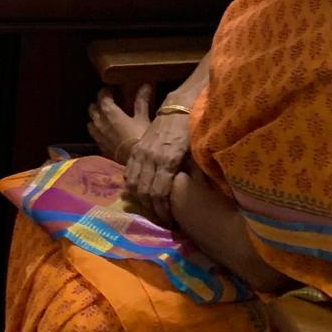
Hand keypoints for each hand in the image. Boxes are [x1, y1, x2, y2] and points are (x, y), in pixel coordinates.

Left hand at [87, 83, 151, 166]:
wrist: (138, 163)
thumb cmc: (141, 138)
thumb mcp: (143, 118)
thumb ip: (141, 101)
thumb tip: (145, 85)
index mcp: (109, 112)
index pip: (102, 96)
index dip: (106, 91)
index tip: (112, 90)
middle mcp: (100, 122)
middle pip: (93, 107)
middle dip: (99, 103)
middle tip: (109, 103)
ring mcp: (98, 135)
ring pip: (91, 121)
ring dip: (96, 117)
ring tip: (105, 117)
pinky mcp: (100, 146)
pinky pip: (95, 135)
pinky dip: (98, 131)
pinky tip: (107, 132)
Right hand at [124, 108, 193, 227]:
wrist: (178, 109)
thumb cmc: (191, 131)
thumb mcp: (197, 153)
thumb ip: (198, 173)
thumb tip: (203, 194)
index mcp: (167, 160)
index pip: (159, 192)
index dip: (163, 210)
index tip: (170, 221)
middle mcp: (150, 158)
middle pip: (145, 191)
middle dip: (152, 209)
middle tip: (161, 220)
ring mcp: (140, 153)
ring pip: (134, 183)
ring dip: (141, 200)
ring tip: (151, 209)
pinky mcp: (136, 149)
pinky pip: (128, 172)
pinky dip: (132, 185)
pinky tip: (139, 193)